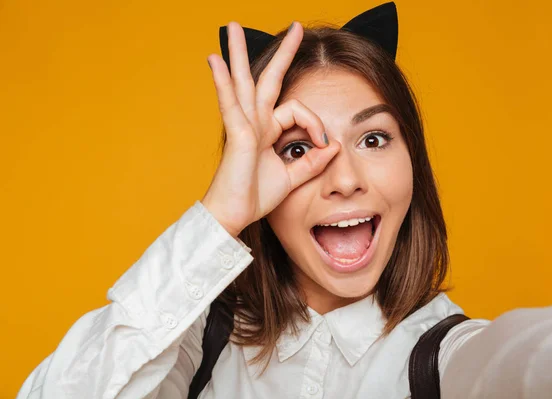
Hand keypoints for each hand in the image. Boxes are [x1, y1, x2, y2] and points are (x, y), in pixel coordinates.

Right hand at [201, 22, 339, 236]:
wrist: (233, 216)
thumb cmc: (254, 197)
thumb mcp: (292, 177)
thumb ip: (311, 162)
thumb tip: (333, 146)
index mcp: (267, 131)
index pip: (296, 110)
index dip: (314, 123)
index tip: (323, 144)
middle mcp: (254, 122)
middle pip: (267, 79)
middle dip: (283, 53)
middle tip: (296, 27)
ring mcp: (243, 125)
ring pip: (243, 81)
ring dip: (238, 53)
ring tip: (232, 26)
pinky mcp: (237, 134)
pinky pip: (231, 103)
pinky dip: (222, 81)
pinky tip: (215, 60)